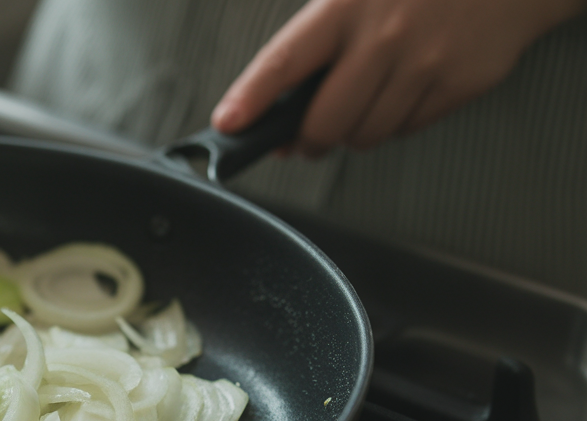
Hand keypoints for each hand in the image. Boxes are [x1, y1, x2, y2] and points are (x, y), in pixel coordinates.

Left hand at [210, 0, 586, 156]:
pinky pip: (407, 130)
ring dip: (353, 134)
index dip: (253, 97)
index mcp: (344, 7)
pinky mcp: (459, 83)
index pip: (285, 60)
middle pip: (324, 122)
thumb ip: (316, 45)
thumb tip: (277, 113)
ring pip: (364, 135)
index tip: (228, 124)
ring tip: (361, 104)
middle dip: (307, 141)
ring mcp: (424, 62)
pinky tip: (401, 93)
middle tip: (305, 138)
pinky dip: (395, 124)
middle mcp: (383, 36)